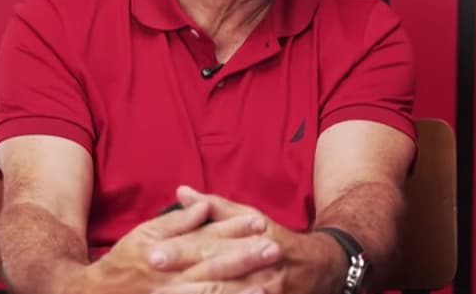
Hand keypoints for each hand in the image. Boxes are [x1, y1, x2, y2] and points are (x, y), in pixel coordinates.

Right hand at [86, 200, 281, 293]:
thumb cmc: (123, 262)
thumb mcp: (144, 234)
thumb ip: (176, 222)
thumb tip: (202, 205)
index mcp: (166, 251)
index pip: (206, 238)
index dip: (233, 230)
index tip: (260, 223)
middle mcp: (171, 277)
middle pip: (213, 266)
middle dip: (244, 259)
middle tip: (273, 250)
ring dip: (238, 292)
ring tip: (266, 288)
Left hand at [149, 187, 342, 293]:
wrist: (323, 267)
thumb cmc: (277, 238)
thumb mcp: (250, 217)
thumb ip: (214, 207)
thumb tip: (181, 191)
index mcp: (253, 237)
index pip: (211, 244)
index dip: (181, 250)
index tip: (152, 252)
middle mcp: (260, 265)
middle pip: (216, 271)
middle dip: (184, 273)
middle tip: (153, 269)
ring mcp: (268, 290)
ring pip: (230, 293)